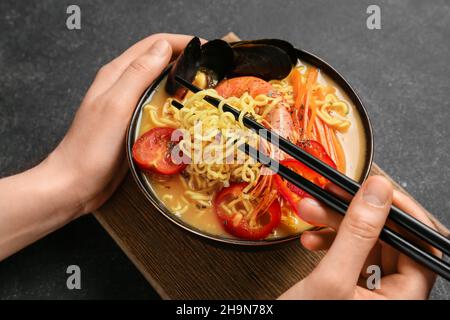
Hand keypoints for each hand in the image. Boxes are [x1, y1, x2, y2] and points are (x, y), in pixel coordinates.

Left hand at [0, 34, 198, 259]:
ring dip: (182, 83)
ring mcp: (128, 106)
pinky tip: (188, 115)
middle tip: (212, 71)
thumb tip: (163, 47)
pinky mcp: (133, 125)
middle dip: (186, 60)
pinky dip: (175, 105)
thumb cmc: (91, 147)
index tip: (208, 49)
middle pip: (158, 62)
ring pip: (159, 85)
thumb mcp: (116, 106)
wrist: (75, 184)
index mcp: (116, 74)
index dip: (181, 42)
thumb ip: (138, 74)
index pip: (153, 45)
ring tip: (206, 91)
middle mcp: (122, 86)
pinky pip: (159, 107)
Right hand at [279, 176, 440, 299]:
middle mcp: (391, 296)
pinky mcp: (349, 287)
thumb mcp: (332, 279)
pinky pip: (346, 255)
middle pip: (386, 240)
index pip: (421, 246)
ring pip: (363, 244)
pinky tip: (311, 239)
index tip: (377, 190)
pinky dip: (327, 242)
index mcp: (403, 300)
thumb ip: (357, 234)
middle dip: (353, 215)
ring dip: (334, 225)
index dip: (401, 214)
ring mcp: (369, 291)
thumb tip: (378, 192)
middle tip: (331, 195)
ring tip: (310, 212)